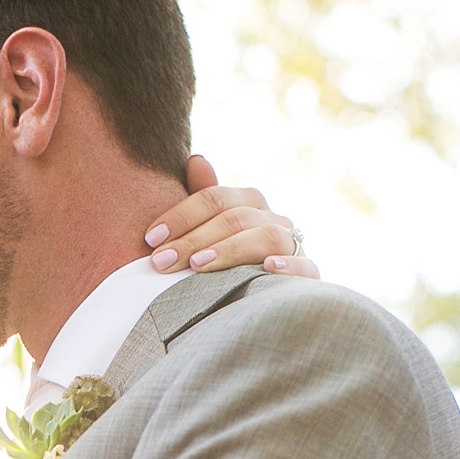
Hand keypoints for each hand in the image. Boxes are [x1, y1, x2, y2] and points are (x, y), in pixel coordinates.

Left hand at [144, 155, 318, 277]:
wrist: (267, 299)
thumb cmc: (228, 262)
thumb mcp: (212, 230)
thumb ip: (203, 198)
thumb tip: (195, 159)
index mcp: (249, 203)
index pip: (215, 199)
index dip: (181, 215)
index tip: (151, 238)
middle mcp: (273, 218)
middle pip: (235, 219)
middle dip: (194, 239)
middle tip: (162, 261)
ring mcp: (293, 245)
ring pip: (266, 237)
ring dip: (230, 250)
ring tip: (198, 266)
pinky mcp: (308, 275)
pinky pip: (305, 266)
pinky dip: (287, 266)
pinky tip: (266, 269)